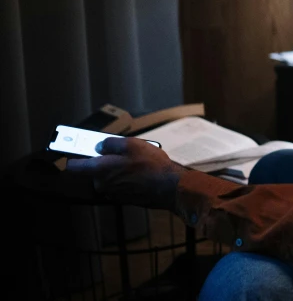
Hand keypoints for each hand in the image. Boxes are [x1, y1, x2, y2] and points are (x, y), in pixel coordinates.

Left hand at [66, 137, 184, 209]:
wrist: (169, 187)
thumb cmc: (150, 165)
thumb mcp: (131, 144)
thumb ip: (110, 143)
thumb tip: (100, 145)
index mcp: (99, 170)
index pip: (73, 166)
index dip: (74, 156)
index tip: (75, 149)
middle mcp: (102, 184)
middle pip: (94, 170)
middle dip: (105, 160)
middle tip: (122, 152)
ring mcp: (112, 193)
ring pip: (108, 176)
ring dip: (117, 168)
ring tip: (136, 161)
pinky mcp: (124, 198)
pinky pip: (119, 184)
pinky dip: (125, 177)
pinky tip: (141, 171)